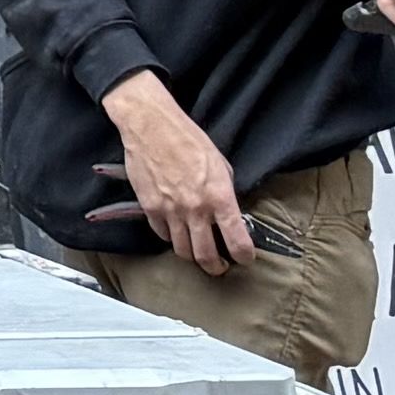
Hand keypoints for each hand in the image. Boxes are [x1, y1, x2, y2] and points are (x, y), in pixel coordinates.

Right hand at [102, 71, 247, 273]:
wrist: (151, 126)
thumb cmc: (188, 139)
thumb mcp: (220, 164)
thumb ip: (225, 193)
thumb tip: (227, 213)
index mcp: (219, 197)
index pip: (237, 241)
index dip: (244, 256)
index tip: (246, 258)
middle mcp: (195, 209)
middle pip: (205, 255)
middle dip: (216, 267)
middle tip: (220, 267)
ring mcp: (170, 211)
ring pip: (182, 250)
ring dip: (192, 256)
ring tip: (198, 253)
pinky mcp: (149, 207)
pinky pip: (162, 234)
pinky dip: (171, 237)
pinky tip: (177, 232)